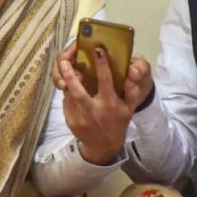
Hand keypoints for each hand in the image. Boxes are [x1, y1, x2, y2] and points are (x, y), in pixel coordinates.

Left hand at [54, 44, 152, 164]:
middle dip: (70, 75)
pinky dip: (68, 94)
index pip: (106, 81)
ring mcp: (80, 117)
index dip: (102, 64)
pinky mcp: (71, 121)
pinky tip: (71, 89)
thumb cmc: (118, 121)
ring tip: (66, 70)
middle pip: (78, 91)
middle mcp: (93, 111)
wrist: (104, 146)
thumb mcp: (129, 108)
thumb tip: (131, 75)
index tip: (98, 50)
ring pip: (69, 95)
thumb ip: (131, 91)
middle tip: (65, 62)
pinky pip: (67, 103)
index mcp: (109, 104)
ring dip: (67, 82)